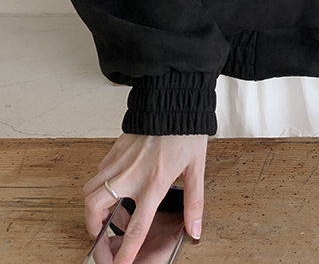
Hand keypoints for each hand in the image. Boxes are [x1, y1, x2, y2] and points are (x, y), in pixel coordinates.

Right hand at [83, 133, 207, 263]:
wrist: (174, 101)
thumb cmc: (186, 131)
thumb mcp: (196, 169)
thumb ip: (194, 203)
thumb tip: (194, 229)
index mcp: (154, 182)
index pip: (135, 227)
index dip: (125, 252)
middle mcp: (131, 174)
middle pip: (95, 208)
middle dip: (93, 230)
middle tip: (101, 239)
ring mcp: (119, 161)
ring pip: (90, 190)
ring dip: (93, 208)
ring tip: (108, 215)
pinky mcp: (114, 149)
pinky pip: (98, 173)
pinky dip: (99, 186)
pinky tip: (114, 187)